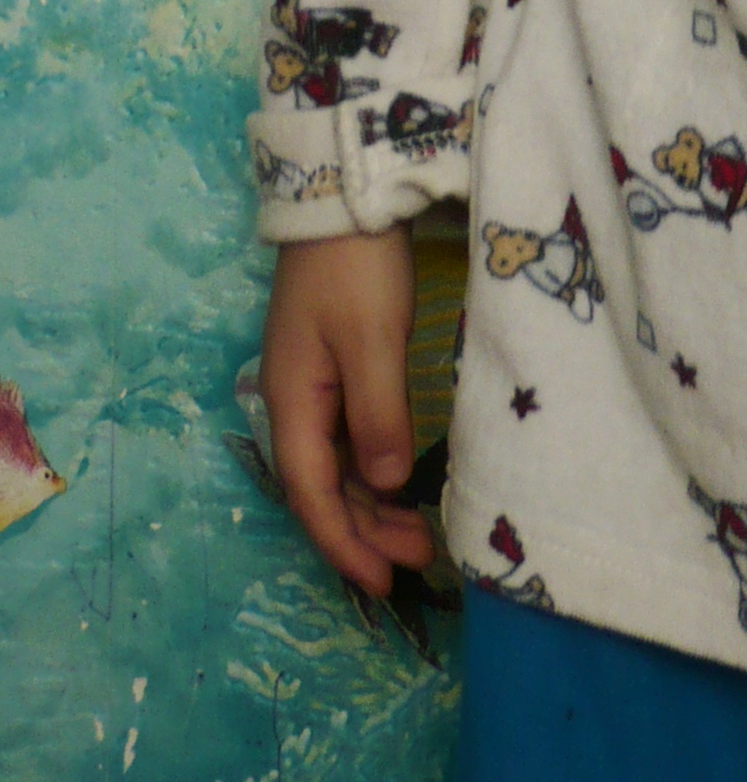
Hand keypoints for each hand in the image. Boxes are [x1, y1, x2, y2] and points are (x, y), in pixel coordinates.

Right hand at [259, 230, 436, 598]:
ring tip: (418, 535)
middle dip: (365, 531)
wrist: (342, 198)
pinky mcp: (332, 365)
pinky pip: (345, 438)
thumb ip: (378, 416)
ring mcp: (311, 383)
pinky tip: (398, 481)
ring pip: (335, 466)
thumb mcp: (372, 341)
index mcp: (293, 402)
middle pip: (322, 487)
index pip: (311, 494)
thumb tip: (382, 486)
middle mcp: (294, 401)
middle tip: (418, 562)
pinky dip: (370, 468)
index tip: (383, 583)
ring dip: (370, 504)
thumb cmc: (356, 268)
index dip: (345, 544)